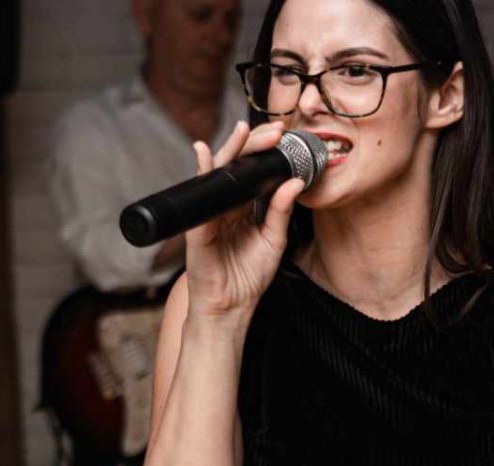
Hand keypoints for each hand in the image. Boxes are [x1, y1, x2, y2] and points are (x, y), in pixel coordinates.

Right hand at [183, 120, 306, 318]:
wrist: (230, 307)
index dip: (267, 153)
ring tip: (244, 130)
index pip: (255, 173)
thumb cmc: (247, 277)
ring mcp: (210, 213)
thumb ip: (281, 212)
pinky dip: (201, 173)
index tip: (285, 136)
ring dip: (231, 150)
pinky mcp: (198, 225)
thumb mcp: (273, 241)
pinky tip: (203, 154)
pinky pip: (199, 195)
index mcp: (244, 208)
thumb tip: (295, 181)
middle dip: (254, 144)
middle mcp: (226, 205)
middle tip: (274, 130)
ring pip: (218, 173)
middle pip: (237, 166)